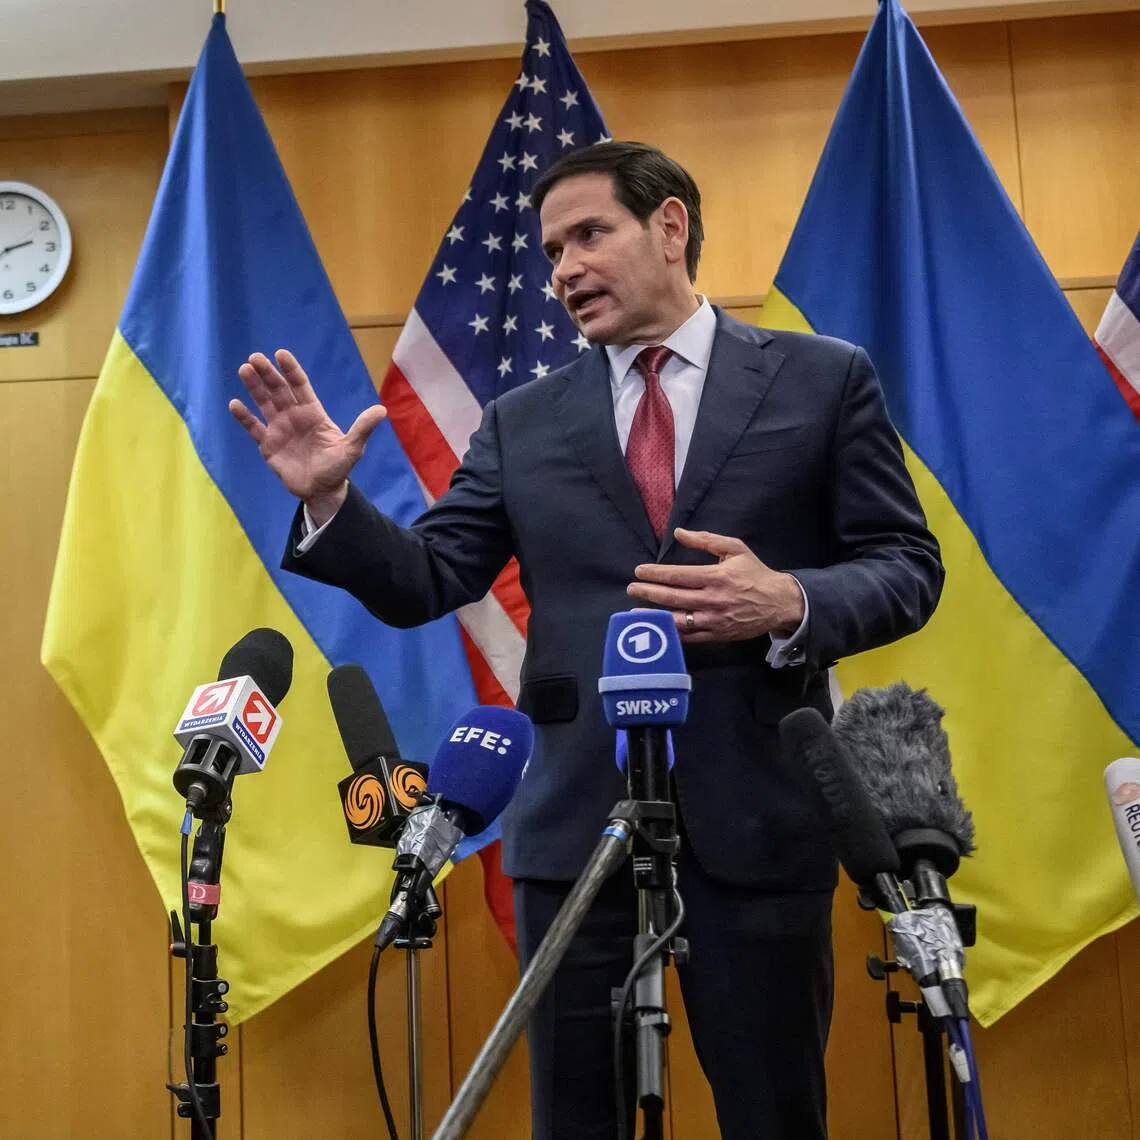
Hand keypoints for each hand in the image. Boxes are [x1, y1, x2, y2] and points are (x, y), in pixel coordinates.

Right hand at [229, 349, 386, 523]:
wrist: (322, 490)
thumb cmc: (337, 467)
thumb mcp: (352, 448)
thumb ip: (362, 428)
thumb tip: (381, 410)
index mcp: (313, 413)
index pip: (300, 386)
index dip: (291, 370)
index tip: (281, 354)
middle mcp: (294, 416)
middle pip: (279, 390)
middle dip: (267, 374)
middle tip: (255, 358)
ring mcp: (279, 429)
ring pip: (264, 403)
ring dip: (254, 387)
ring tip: (244, 370)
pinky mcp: (268, 445)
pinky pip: (254, 428)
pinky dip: (244, 417)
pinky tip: (234, 404)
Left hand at [626, 528, 804, 642]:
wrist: (779, 603)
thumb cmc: (755, 573)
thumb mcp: (735, 549)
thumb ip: (706, 540)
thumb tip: (679, 532)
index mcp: (717, 577)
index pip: (679, 575)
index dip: (656, 574)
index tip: (639, 571)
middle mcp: (714, 599)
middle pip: (674, 597)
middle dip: (649, 593)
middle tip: (631, 589)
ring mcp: (715, 620)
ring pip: (679, 620)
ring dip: (655, 616)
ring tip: (636, 612)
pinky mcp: (718, 635)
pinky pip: (691, 637)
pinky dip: (672, 634)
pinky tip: (658, 628)